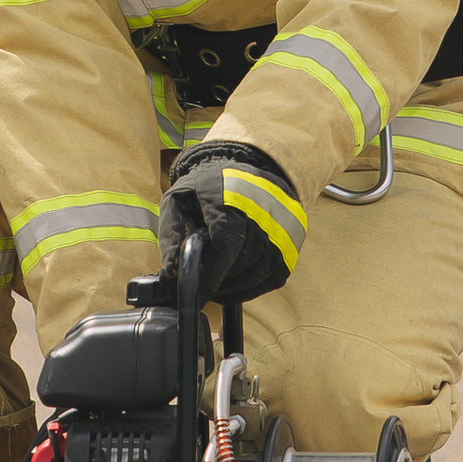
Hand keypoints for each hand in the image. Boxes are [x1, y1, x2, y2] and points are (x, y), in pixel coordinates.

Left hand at [157, 141, 302, 305]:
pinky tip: (235, 282)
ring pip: (257, 275)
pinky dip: (252, 287)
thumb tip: (171, 271)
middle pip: (241, 264)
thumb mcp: (179, 198)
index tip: (195, 295)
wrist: (248, 166)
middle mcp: (263, 215)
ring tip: (216, 283)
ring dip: (234, 287)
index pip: (225, 247)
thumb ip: (171, 233)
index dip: (210, 277)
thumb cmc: (208, 186)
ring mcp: (281, 231)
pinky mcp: (291, 244)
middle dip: (218, 282)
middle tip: (201, 285)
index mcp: (231, 201)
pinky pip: (272, 278)